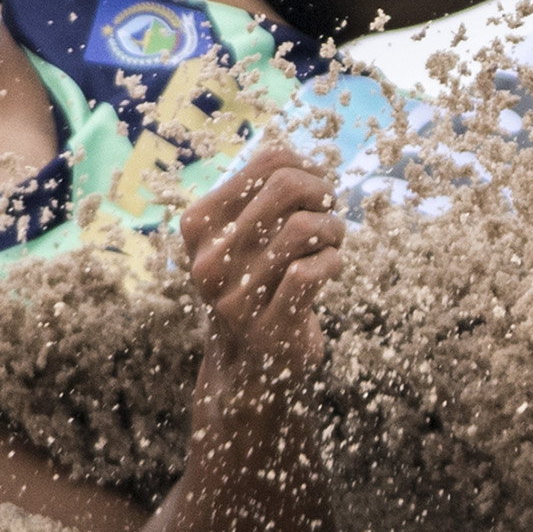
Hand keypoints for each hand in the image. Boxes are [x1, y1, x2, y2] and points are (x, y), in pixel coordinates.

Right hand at [181, 145, 345, 428]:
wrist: (246, 368)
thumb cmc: (253, 288)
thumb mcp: (240, 240)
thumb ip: (261, 199)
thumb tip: (301, 163)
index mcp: (199, 225)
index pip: (267, 163)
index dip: (307, 167)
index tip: (317, 189)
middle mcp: (209, 258)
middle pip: (287, 187)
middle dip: (323, 194)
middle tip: (329, 213)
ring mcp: (235, 295)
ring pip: (304, 227)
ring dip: (333, 230)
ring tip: (332, 243)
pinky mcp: (267, 325)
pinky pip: (312, 271)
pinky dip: (333, 262)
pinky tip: (328, 269)